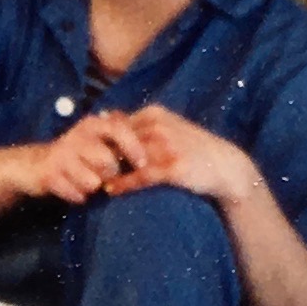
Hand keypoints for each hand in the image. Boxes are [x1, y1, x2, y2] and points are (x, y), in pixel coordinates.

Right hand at [22, 112, 141, 206]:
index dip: (133, 147)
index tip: (143, 164)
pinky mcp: (49, 175)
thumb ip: (122, 139)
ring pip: (92, 182)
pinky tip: (76, 192)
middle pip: (107, 162)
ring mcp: (61, 155)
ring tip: (90, 185)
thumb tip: (155, 148)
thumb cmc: (78, 154)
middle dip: (112, 175)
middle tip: (108, 178)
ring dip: (95, 188)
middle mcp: (76, 136)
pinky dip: (79, 197)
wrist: (34, 165)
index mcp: (93, 124)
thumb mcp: (98, 139)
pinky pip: (77, 195)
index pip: (119, 129)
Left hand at [98, 105, 265, 207]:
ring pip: (125, 159)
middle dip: (98, 155)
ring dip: (106, 171)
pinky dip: (123, 184)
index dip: (99, 140)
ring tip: (89, 181)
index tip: (83, 152)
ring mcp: (166, 147)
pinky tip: (110, 191)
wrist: (225, 166)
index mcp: (155, 114)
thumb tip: (107, 116)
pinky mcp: (173, 168)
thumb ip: (140, 124)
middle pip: (117, 141)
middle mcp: (159, 127)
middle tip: (80, 169)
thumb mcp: (168, 128)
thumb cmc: (192, 148)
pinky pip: (141, 176)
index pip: (116, 124)